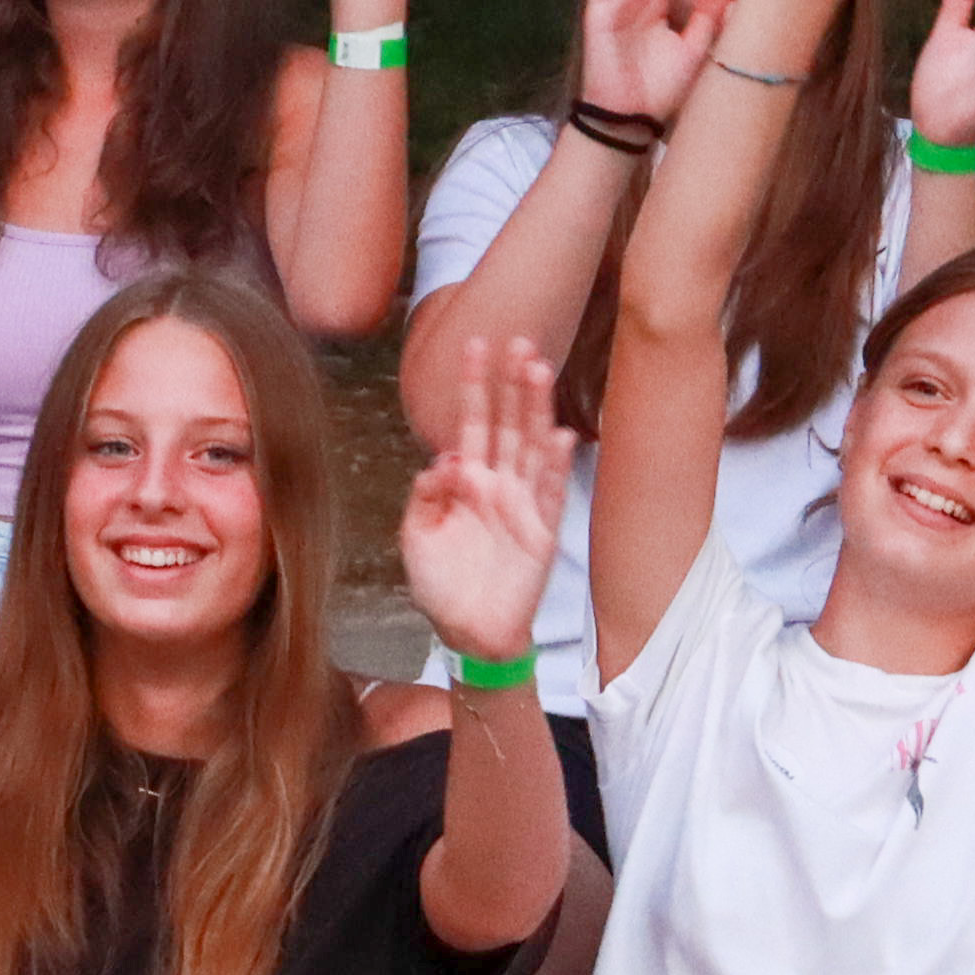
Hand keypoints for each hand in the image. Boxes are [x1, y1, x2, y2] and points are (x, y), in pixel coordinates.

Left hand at [400, 337, 571, 674]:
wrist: (468, 633)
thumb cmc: (440, 586)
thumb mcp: (415, 537)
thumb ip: (424, 495)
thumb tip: (444, 459)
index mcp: (466, 481)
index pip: (472, 421)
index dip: (474, 385)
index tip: (476, 344)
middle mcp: (498, 484)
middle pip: (508, 423)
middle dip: (512, 383)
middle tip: (519, 340)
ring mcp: (523, 505)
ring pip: (532, 446)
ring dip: (536, 409)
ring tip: (539, 370)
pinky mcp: (542, 532)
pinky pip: (551, 493)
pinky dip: (555, 466)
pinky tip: (560, 435)